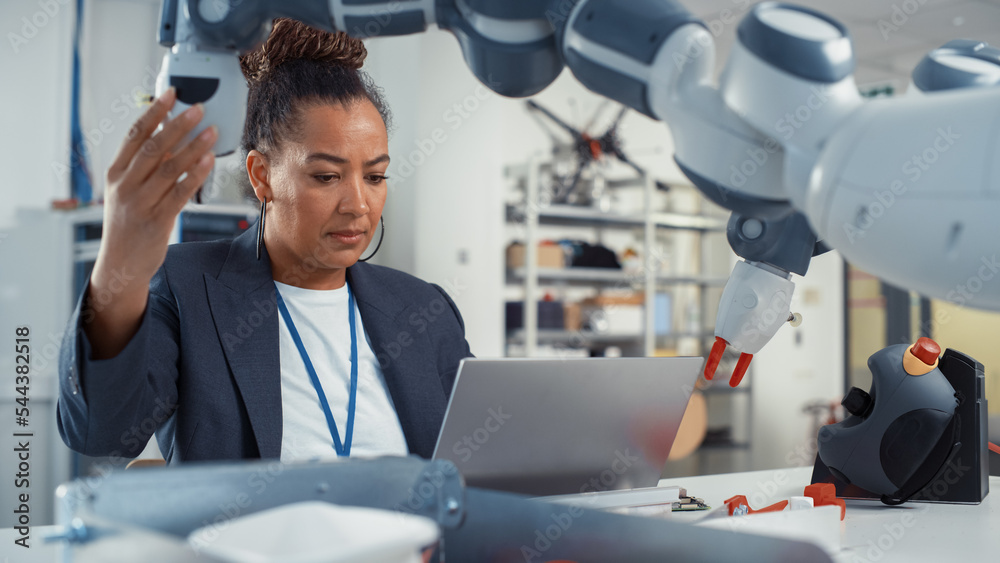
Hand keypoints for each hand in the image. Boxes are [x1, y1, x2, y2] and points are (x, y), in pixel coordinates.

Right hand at [84, 87, 217, 358]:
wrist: (120, 265)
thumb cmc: (128, 224)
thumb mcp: (127, 191)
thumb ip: (145, 166)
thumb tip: (169, 135)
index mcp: (115, 173)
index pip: (135, 135)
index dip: (154, 112)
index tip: (171, 93)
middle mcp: (125, 186)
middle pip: (154, 147)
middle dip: (178, 125)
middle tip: (199, 108)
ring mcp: (140, 203)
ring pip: (170, 168)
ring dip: (193, 147)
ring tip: (213, 131)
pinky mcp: (158, 221)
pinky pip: (180, 193)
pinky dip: (196, 175)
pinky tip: (210, 160)